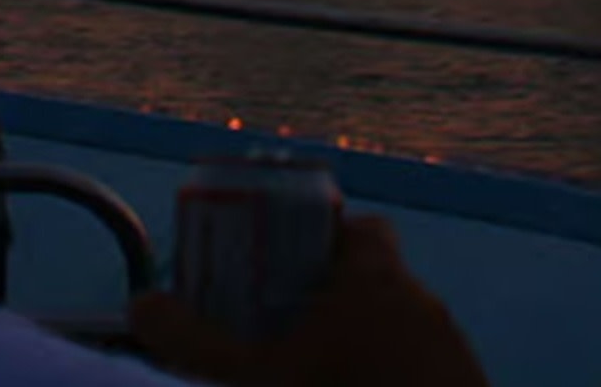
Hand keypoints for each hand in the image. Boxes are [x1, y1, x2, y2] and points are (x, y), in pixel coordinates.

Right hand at [130, 213, 490, 386]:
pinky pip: (418, 367)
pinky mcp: (459, 382)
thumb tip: (141, 305)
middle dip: (330, 302)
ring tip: (312, 375)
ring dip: (357, 345)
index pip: (362, 229)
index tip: (282, 266)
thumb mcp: (255, 379)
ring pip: (396, 328)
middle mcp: (421, 302)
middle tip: (280, 332)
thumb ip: (196, 342)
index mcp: (377, 278)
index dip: (324, 238)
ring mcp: (448, 347)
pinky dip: (385, 376)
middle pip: (376, 280)